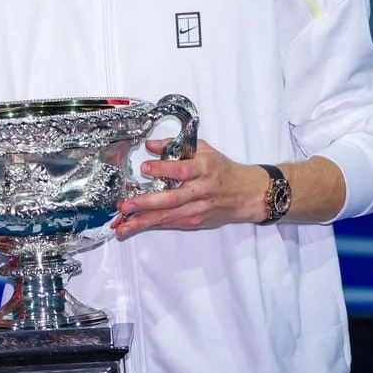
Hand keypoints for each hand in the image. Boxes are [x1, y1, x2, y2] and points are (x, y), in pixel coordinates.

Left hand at [112, 138, 268, 237]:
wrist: (248, 194)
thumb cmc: (223, 170)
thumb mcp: (204, 150)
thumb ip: (176, 146)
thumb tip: (150, 145)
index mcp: (205, 168)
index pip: (182, 169)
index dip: (163, 169)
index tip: (144, 167)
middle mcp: (202, 190)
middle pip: (172, 198)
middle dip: (146, 203)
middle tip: (125, 205)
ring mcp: (199, 208)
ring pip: (169, 216)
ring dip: (144, 221)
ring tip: (123, 225)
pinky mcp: (196, 221)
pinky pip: (172, 223)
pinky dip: (153, 225)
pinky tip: (136, 227)